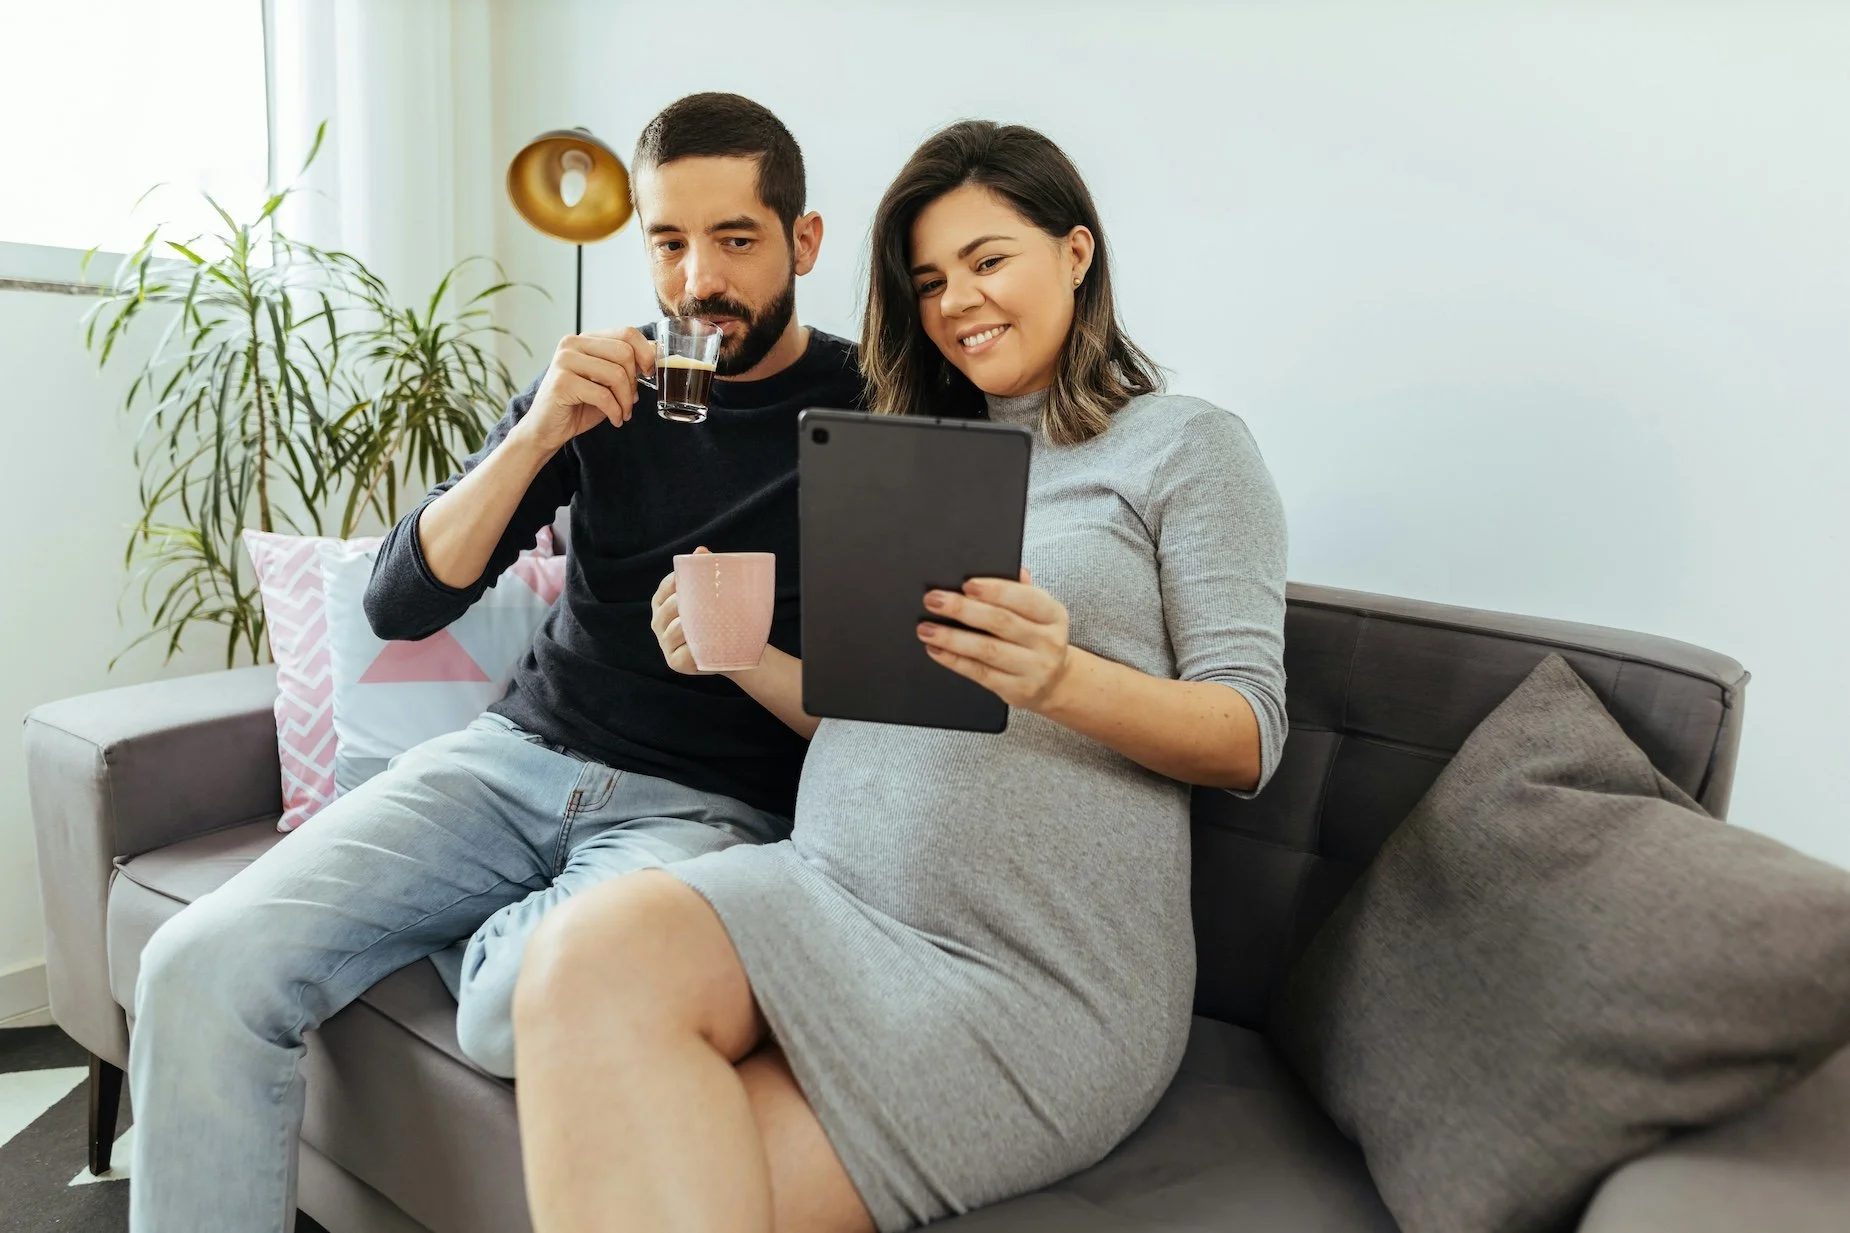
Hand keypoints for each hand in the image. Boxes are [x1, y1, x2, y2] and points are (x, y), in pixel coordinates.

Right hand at [512, 327, 656, 455]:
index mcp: (585, 339)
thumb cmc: (579, 405)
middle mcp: (572, 343)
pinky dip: (615, 411)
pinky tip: (615, 420)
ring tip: (623, 413)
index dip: (645, 352)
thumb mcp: (608, 381)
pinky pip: (603, 395)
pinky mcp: (562, 382)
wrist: (547, 429)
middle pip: (624, 353)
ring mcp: (565, 360)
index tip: (649, 373)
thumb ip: (627, 364)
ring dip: (626, 400)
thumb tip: (656, 350)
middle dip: (634, 382)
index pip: (626, 332)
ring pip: (616, 374)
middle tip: (630, 401)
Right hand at [649, 546, 707, 675]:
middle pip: (668, 608)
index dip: (674, 582)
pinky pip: (683, 653)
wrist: (732, 652)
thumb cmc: (717, 618)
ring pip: (675, 630)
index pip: (664, 588)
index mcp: (663, 604)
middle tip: (700, 599)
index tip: (689, 576)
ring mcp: (666, 644)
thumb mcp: (711, 596)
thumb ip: (704, 573)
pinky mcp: (675, 663)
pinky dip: (692, 649)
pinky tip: (703, 645)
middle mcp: (659, 623)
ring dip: (687, 625)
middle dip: (681, 602)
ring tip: (702, 621)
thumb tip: (701, 551)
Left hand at [916, 568, 1072, 711]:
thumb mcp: (1039, 613)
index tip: (966, 584)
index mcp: (1053, 615)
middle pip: (1000, 621)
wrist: (1055, 682)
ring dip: (952, 638)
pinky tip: (937, 650)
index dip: (994, 590)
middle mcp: (1047, 641)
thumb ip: (1020, 590)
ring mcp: (1034, 668)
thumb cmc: (1037, 639)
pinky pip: (980, 673)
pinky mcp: (1017, 690)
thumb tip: (1002, 569)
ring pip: (987, 649)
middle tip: (934, 600)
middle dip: (963, 609)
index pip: (1024, 597)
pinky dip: (955, 660)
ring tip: (927, 628)